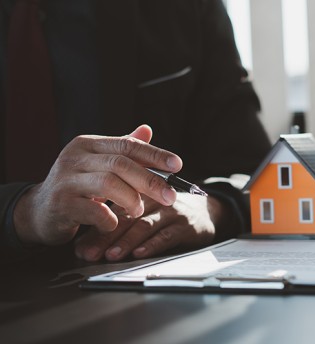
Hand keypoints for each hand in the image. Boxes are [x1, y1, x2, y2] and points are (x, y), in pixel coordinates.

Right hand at [14, 125, 182, 245]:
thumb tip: (147, 130)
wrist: (39, 210)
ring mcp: (66, 180)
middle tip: (170, 196)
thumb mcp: (98, 164)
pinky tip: (114, 223)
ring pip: (108, 184)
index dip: (155, 154)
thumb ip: (122, 149)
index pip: (128, 145)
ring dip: (131, 199)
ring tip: (139, 209)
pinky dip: (110, 219)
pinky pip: (94, 211)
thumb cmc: (76, 187)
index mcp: (88, 144)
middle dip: (150, 180)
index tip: (177, 164)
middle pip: (121, 164)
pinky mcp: (61, 204)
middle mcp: (75, 157)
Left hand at [74, 193, 218, 261]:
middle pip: (126, 217)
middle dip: (105, 238)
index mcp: (139, 193)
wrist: (207, 212)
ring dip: (126, 241)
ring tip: (111, 255)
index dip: (96, 228)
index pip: (113, 209)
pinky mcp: (186, 225)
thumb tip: (81, 247)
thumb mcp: (142, 214)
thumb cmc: (168, 213)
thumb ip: (114, 225)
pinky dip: (152, 245)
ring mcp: (171, 212)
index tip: (80, 247)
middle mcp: (153, 200)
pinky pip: (167, 235)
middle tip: (89, 254)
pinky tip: (140, 253)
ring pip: (145, 225)